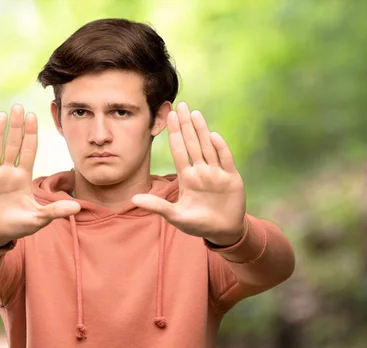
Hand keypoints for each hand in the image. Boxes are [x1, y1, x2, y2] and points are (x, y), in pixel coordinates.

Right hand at [0, 104, 80, 247]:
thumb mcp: (38, 219)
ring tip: (2, 115)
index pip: (28, 151)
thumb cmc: (17, 226)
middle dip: (16, 127)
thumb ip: (56, 210)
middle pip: (12, 145)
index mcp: (22, 177)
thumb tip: (78, 207)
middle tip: (18, 107)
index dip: (30, 134)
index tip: (33, 116)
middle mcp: (7, 172)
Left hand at [132, 102, 245, 245]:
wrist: (223, 232)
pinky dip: (220, 149)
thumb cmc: (198, 223)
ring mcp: (216, 173)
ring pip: (208, 147)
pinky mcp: (232, 178)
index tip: (170, 116)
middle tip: (180, 104)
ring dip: (201, 131)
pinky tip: (213, 136)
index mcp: (187, 177)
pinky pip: (225, 160)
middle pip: (192, 143)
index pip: (179, 150)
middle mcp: (201, 171)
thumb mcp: (175, 216)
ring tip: (195, 113)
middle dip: (186, 125)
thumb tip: (134, 198)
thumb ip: (157, 206)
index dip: (174, 133)